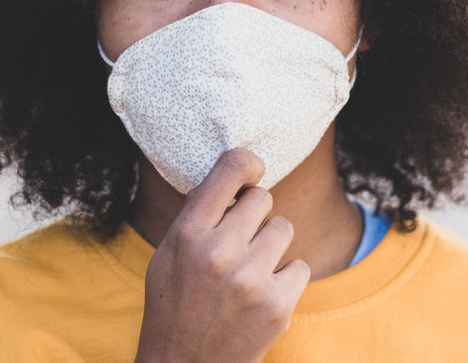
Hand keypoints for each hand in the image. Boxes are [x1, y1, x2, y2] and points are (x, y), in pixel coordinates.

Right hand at [133, 148, 309, 362]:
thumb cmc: (174, 305)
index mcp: (187, 234)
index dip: (247, 162)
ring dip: (271, 246)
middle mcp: (219, 252)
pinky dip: (286, 279)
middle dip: (254, 215)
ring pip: (283, 229)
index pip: (229, 170)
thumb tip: (235, 176)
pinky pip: (300, 266)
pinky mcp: (278, 306)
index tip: (252, 170)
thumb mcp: (167, 255)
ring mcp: (251, 280)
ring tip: (248, 271)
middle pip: (262, 198)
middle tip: (240, 240)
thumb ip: (198, 216)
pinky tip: (262, 295)